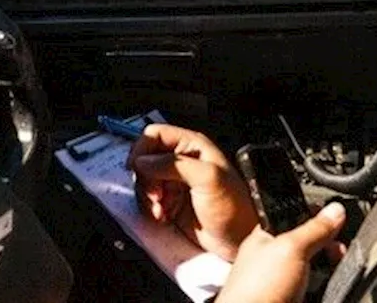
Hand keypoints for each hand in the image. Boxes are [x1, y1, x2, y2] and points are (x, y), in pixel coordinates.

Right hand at [125, 124, 259, 261]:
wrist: (240, 240)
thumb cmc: (235, 208)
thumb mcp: (208, 178)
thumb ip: (175, 164)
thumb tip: (144, 161)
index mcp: (192, 146)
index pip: (156, 135)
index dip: (142, 149)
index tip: (136, 167)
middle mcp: (183, 161)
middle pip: (146, 159)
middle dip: (144, 178)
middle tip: (155, 194)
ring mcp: (176, 183)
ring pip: (145, 181)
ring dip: (147, 196)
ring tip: (160, 209)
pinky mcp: (172, 202)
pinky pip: (149, 200)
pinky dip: (151, 209)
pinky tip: (163, 216)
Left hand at [215, 202, 347, 302]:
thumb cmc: (256, 288)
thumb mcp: (291, 248)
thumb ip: (314, 228)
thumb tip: (335, 210)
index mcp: (266, 238)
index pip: (294, 218)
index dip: (316, 217)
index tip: (335, 221)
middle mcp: (274, 260)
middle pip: (310, 246)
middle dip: (328, 248)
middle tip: (337, 252)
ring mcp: (284, 284)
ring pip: (317, 271)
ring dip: (329, 271)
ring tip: (333, 273)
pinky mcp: (294, 300)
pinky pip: (317, 290)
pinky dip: (325, 289)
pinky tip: (325, 290)